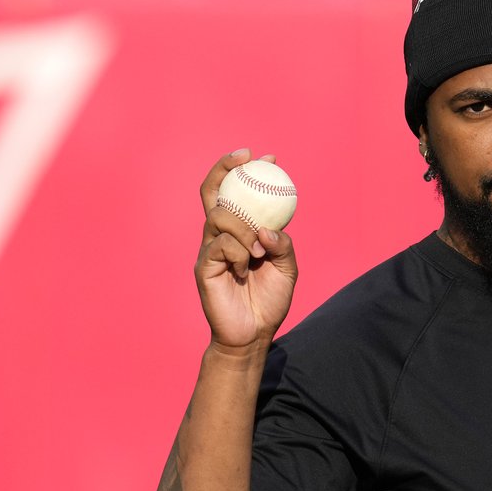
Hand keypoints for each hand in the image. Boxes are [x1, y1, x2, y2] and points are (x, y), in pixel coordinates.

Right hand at [194, 150, 297, 349]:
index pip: (234, 194)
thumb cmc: (269, 299)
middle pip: (213, 193)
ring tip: (259, 250)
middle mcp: (220, 236)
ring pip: (220, 217)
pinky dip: (239, 253)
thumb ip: (282, 243)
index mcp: (239, 232)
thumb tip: (267, 229)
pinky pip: (220, 245)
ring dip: (244, 228)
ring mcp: (209, 250)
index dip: (243, 172)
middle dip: (225, 168)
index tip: (266, 157)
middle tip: (248, 159)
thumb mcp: (287, 267)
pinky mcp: (204, 266)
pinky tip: (245, 269)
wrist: (254, 333)